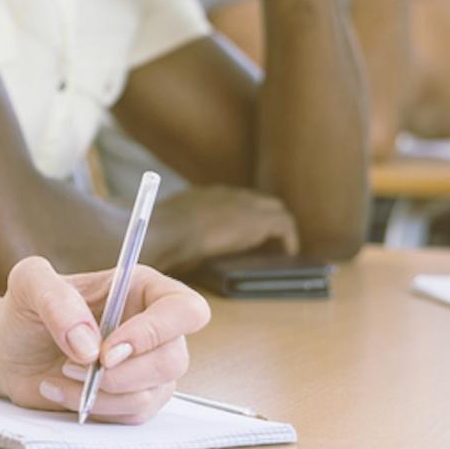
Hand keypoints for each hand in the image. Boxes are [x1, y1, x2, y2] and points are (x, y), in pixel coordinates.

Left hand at [0, 256, 209, 424]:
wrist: (8, 350)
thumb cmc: (24, 309)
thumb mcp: (28, 284)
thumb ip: (56, 300)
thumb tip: (90, 346)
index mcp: (141, 288)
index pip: (185, 309)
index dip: (157, 332)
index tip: (109, 350)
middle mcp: (153, 327)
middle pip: (174, 359)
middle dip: (122, 373)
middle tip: (73, 365)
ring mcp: (148, 367)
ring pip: (153, 394)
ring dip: (103, 393)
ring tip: (61, 374)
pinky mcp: (133, 399)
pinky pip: (133, 416)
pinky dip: (95, 408)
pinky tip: (61, 390)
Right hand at [136, 185, 300, 271]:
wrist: (169, 232)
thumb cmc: (160, 236)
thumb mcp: (167, 231)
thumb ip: (176, 233)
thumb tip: (171, 248)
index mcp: (204, 196)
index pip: (231, 200)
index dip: (240, 214)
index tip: (241, 230)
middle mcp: (226, 194)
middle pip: (257, 200)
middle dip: (264, 217)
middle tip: (267, 240)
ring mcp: (244, 204)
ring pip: (273, 208)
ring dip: (277, 227)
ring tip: (280, 247)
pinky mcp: (258, 220)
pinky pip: (284, 225)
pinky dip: (288, 239)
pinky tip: (289, 254)